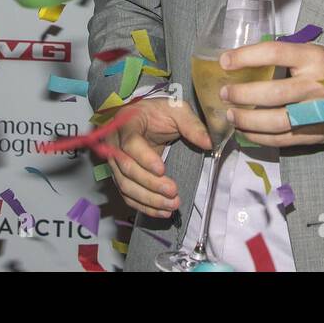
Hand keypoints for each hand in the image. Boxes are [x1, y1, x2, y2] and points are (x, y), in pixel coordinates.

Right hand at [105, 97, 211, 218]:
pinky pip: (128, 195)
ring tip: (171, 206)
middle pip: (127, 169)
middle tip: (173, 192)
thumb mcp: (177, 110)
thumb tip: (209, 143)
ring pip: (126, 186)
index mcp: (126, 123)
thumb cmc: (159, 112)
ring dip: (149, 199)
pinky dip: (144, 205)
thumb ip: (192, 125)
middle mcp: (114, 145)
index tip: (162, 170)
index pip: (130, 144)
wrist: (143, 116)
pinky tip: (161, 212)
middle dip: (150, 184)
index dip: (145, 159)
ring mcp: (115, 162)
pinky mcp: (120, 176)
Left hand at [219, 42, 323, 147]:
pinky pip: (282, 139)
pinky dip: (259, 137)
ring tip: (232, 115)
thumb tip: (239, 61)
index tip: (225, 61)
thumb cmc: (323, 69)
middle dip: (244, 94)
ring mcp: (316, 111)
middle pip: (275, 92)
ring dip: (249, 120)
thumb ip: (281, 57)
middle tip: (225, 94)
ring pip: (278, 120)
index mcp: (312, 58)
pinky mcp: (314, 132)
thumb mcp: (308, 53)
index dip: (247, 56)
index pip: (276, 53)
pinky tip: (245, 131)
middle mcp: (316, 84)